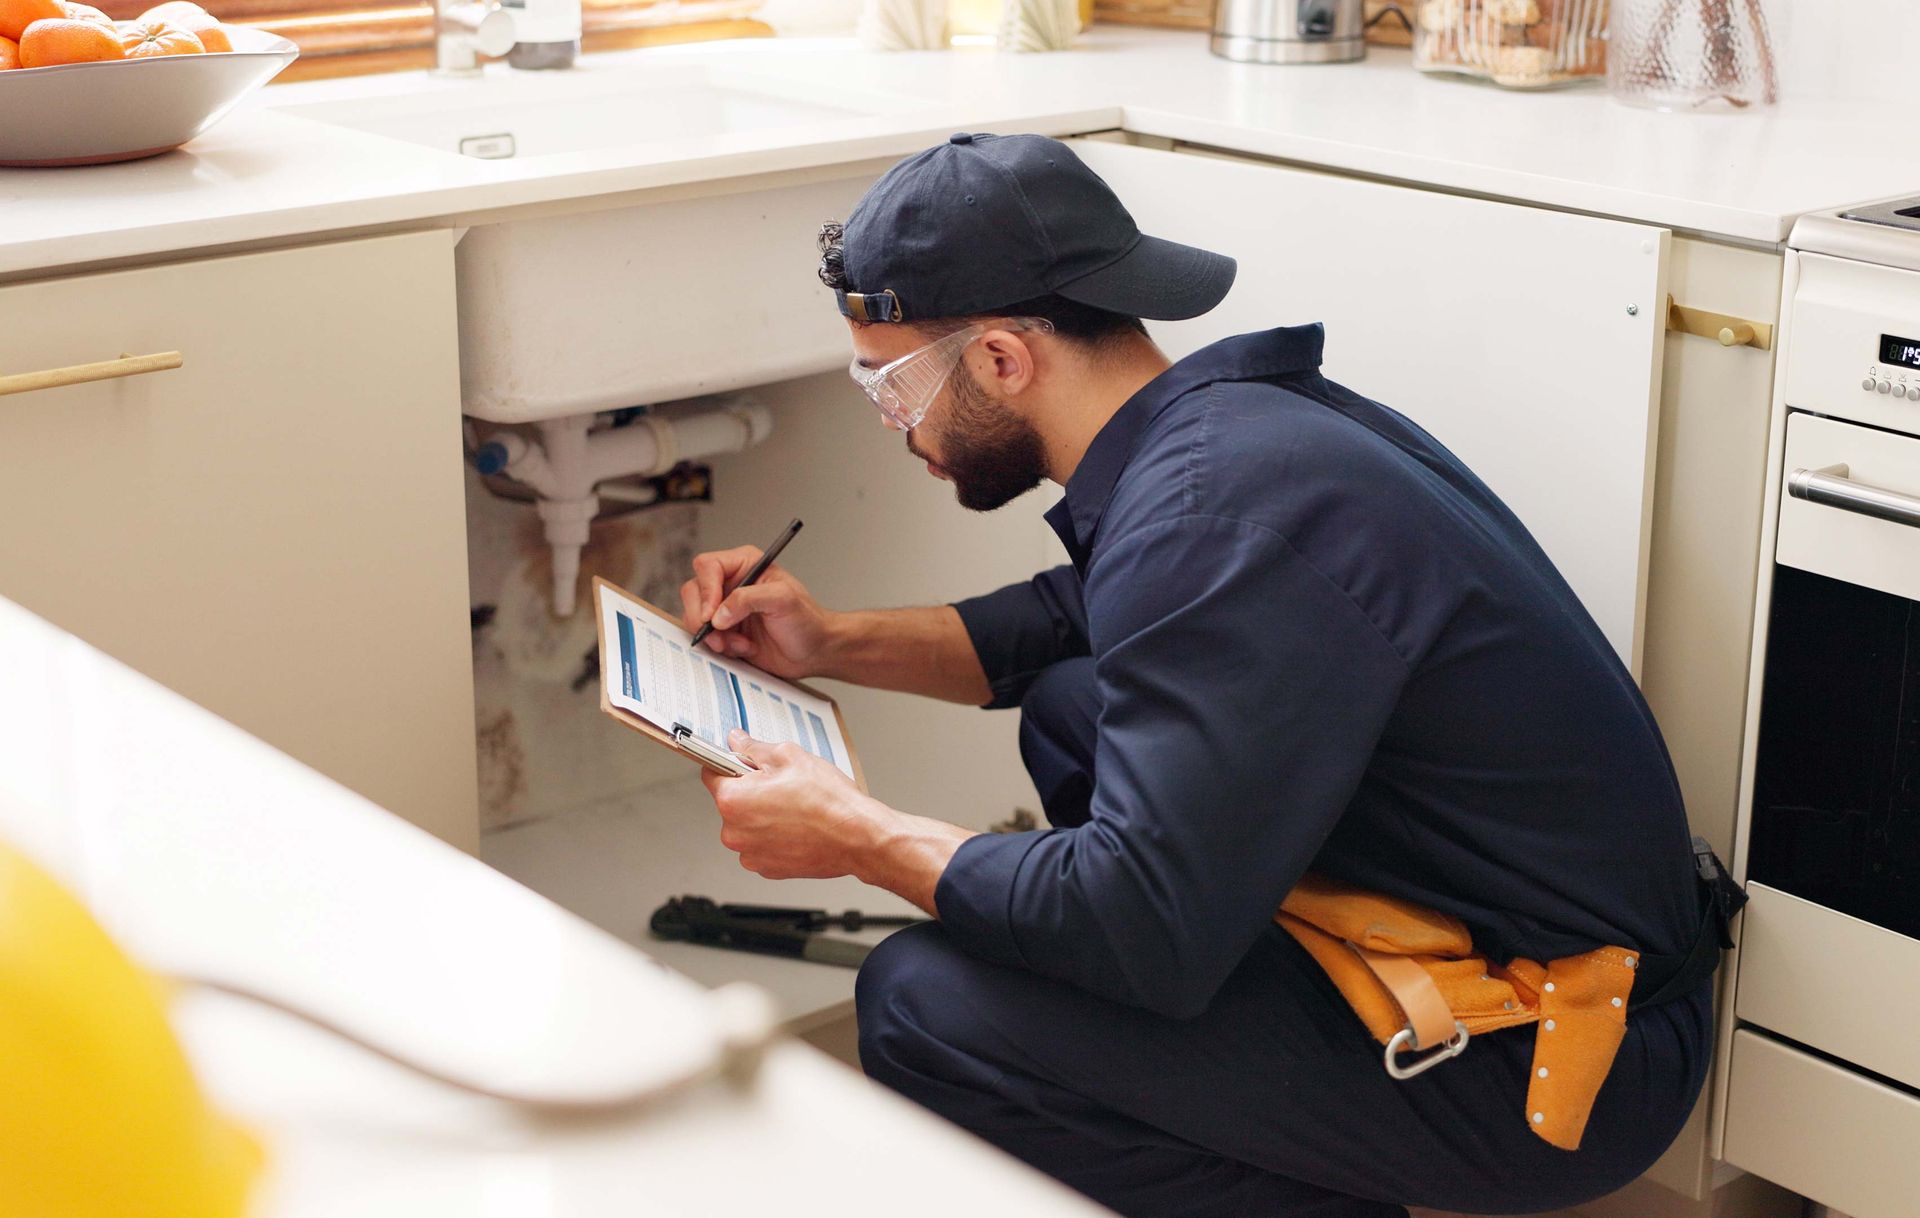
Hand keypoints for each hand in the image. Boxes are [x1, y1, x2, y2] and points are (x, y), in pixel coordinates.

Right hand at [679, 546, 837, 679]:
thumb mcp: (783, 600)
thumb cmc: (806, 620)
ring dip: (715, 636)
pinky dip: (720, 647)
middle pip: (694, 591)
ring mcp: (725, 607)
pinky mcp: (724, 630)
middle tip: (718, 633)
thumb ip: (748, 599)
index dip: (706, 590)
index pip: (708, 566)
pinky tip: (743, 648)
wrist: (813, 651)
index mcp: (745, 564)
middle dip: (702, 616)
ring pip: (695, 616)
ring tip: (741, 644)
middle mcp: (731, 583)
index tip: (712, 614)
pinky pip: (705, 637)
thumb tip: (719, 613)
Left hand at [701, 732, 886, 879]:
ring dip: (762, 817)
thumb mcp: (789, 756)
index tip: (743, 763)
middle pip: (731, 802)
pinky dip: (774, 837)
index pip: (711, 772)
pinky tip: (798, 827)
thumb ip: (754, 748)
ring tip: (794, 808)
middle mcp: (734, 832)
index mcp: (733, 800)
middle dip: (751, 791)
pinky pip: (761, 846)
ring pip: (747, 826)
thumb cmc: (828, 800)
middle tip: (782, 785)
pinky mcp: (767, 869)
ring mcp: (750, 854)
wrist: (857, 837)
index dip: (729, 763)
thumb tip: (737, 741)